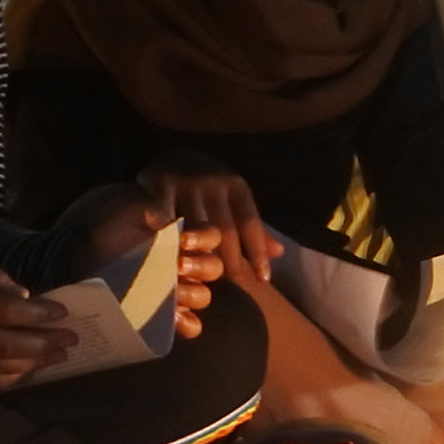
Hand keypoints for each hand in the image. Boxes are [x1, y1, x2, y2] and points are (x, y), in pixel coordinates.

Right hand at [0, 249, 74, 390]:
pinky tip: (28, 371)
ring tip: (58, 357)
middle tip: (71, 340)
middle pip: (8, 346)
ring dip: (33, 365)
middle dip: (44, 345)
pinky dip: (9, 379)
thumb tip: (25, 300)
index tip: (63, 313)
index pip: (6, 313)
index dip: (38, 315)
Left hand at [85, 194, 224, 343]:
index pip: (211, 237)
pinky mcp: (162, 316)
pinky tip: (175, 317)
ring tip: (173, 292)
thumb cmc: (106, 231)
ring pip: (202, 296)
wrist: (78, 256)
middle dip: (200, 266)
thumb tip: (164, 218)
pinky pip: (190, 325)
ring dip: (193, 293)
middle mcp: (184, 266)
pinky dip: (187, 323)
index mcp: (182, 240)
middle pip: (212, 268)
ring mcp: (174, 292)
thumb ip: (148, 210)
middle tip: (178, 265)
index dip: (204, 238)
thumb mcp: (126, 213)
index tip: (184, 239)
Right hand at [142, 167, 275, 303]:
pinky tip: (165, 250)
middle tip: (230, 290)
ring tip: (198, 280)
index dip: (258, 252)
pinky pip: (164, 211)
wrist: (174, 154)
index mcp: (237, 188)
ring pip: (195, 224)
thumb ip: (253, 228)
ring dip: (196, 253)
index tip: (263, 279)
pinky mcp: (163, 185)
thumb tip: (279, 253)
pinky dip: (165, 230)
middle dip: (229, 260)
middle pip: (225, 229)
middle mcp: (215, 185)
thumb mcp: (234, 200)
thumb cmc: (210, 187)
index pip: (251, 224)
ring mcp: (188, 184)